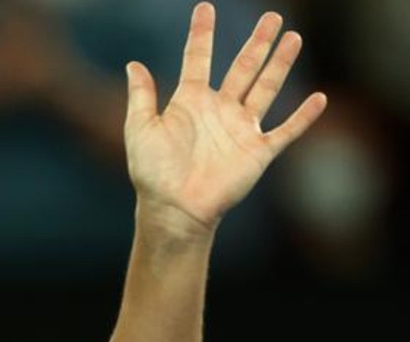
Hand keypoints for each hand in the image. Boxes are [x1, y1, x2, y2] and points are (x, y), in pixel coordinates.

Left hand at [124, 2, 327, 232]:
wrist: (173, 208)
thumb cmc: (152, 172)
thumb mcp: (141, 128)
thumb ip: (141, 96)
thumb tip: (133, 64)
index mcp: (190, 102)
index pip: (198, 59)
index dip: (202, 33)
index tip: (205, 7)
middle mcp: (219, 110)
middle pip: (243, 67)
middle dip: (258, 42)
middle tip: (273, 16)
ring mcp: (240, 129)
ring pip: (267, 88)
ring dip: (280, 64)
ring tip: (292, 38)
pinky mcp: (257, 151)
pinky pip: (286, 131)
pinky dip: (303, 117)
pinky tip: (320, 98)